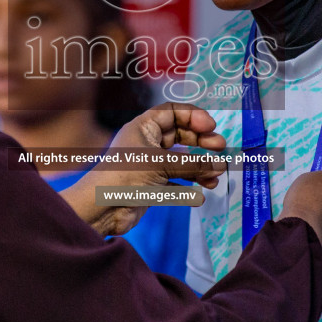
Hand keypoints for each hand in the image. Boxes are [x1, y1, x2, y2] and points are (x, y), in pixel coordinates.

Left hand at [70, 103, 226, 236]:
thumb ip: (193, 164)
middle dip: (201, 143)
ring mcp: (148, 166)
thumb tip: (221, 164)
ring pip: (180, 162)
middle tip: (220, 150)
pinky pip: (174, 183)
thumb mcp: (162, 165)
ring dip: (198, 168)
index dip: (193, 116)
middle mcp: (146, 144)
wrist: (100, 209)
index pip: (172, 112)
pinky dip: (188, 188)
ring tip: (215, 176)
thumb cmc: (126, 177)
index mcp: (143, 128)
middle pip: (180, 136)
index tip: (212, 126)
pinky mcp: (150, 186)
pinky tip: (200, 195)